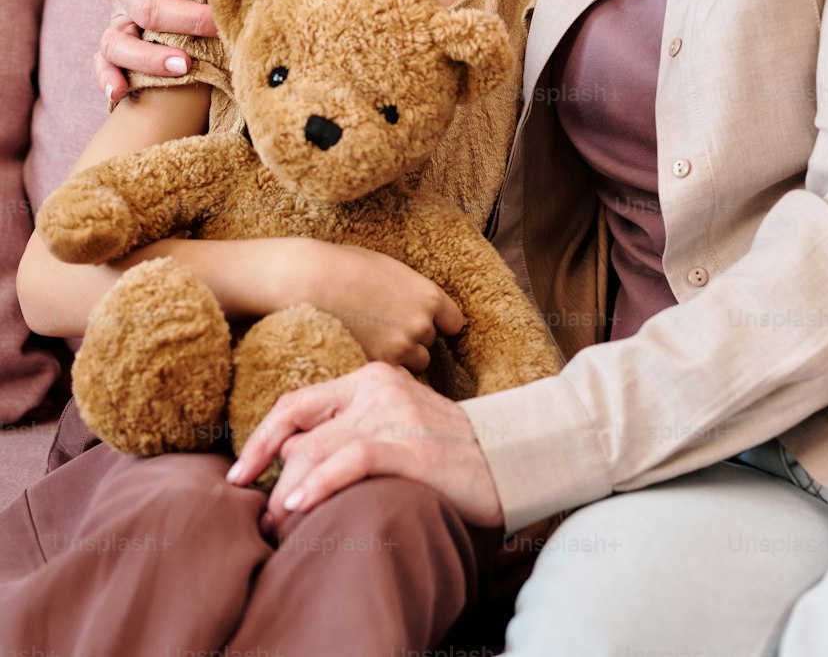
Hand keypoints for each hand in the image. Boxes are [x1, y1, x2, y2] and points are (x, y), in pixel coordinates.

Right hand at [96, 0, 227, 100]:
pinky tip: (120, 93)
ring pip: (119, 41)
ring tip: (185, 65)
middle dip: (190, 21)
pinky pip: (104, 61)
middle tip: (223, 29)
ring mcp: (114, 11)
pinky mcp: (115, 36)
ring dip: (151, 57)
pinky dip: (108, 77)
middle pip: (150, 7)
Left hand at [226, 362, 503, 531]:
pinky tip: (299, 505)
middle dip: (273, 479)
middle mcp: (378, 389)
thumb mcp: (396, 427)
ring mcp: (396, 415)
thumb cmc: (447, 451)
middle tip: (264, 520)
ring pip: (318, 450)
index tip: (239, 474)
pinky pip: (351, 461)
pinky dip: (319, 484)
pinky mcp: (412, 446)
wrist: (511, 456)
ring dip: (288, 494)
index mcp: (370, 379)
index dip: (261, 438)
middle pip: (301, 433)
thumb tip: (294, 461)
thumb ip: (352, 431)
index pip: (298, 403)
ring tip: (279, 526)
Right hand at [278, 240, 464, 372]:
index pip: (454, 322)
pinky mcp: (376, 365)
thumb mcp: (390, 269)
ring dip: (400, 357)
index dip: (439, 323)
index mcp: (428, 296)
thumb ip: (410, 291)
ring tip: (373, 340)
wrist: (310, 282)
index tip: (425, 322)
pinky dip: (381, 366)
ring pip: (413, 363)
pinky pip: (390, 373)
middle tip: (387, 328)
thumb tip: (417, 304)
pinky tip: (363, 349)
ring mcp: (399, 349)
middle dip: (413, 339)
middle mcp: (420, 325)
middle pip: (430, 344)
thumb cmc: (345, 266)